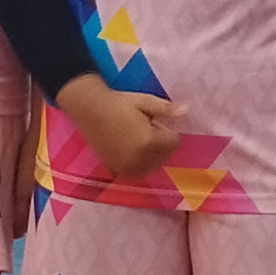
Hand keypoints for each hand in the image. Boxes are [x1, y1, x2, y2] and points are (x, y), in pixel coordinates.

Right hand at [57, 77, 185, 183]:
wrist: (89, 109)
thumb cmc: (119, 103)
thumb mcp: (145, 102)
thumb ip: (167, 109)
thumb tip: (187, 110)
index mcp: (149, 142)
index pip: (173, 143)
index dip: (166, 131)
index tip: (154, 122)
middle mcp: (139, 159)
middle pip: (164, 156)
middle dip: (160, 143)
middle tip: (145, 129)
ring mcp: (126, 167)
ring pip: (152, 166)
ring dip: (151, 155)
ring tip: (137, 138)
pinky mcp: (115, 170)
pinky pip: (137, 172)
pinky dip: (138, 163)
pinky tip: (130, 149)